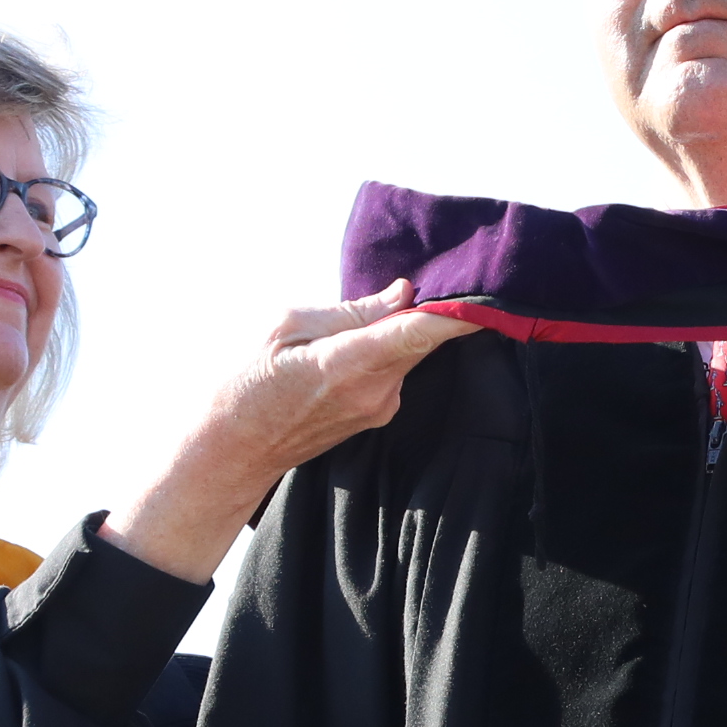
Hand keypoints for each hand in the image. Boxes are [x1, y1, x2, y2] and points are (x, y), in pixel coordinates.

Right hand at [109, 282, 477, 582]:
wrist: (237, 447)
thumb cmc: (251, 380)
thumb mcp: (287, 325)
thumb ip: (351, 311)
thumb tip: (403, 294)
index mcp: (346, 363)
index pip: (414, 334)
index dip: (455, 316)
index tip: (489, 299)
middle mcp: (373, 392)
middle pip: (421, 339)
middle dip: (428, 310)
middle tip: (426, 278)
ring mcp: (380, 409)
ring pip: (410, 353)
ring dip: (400, 330)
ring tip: (353, 322)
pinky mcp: (379, 416)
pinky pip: (398, 370)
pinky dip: (391, 350)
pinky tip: (354, 348)